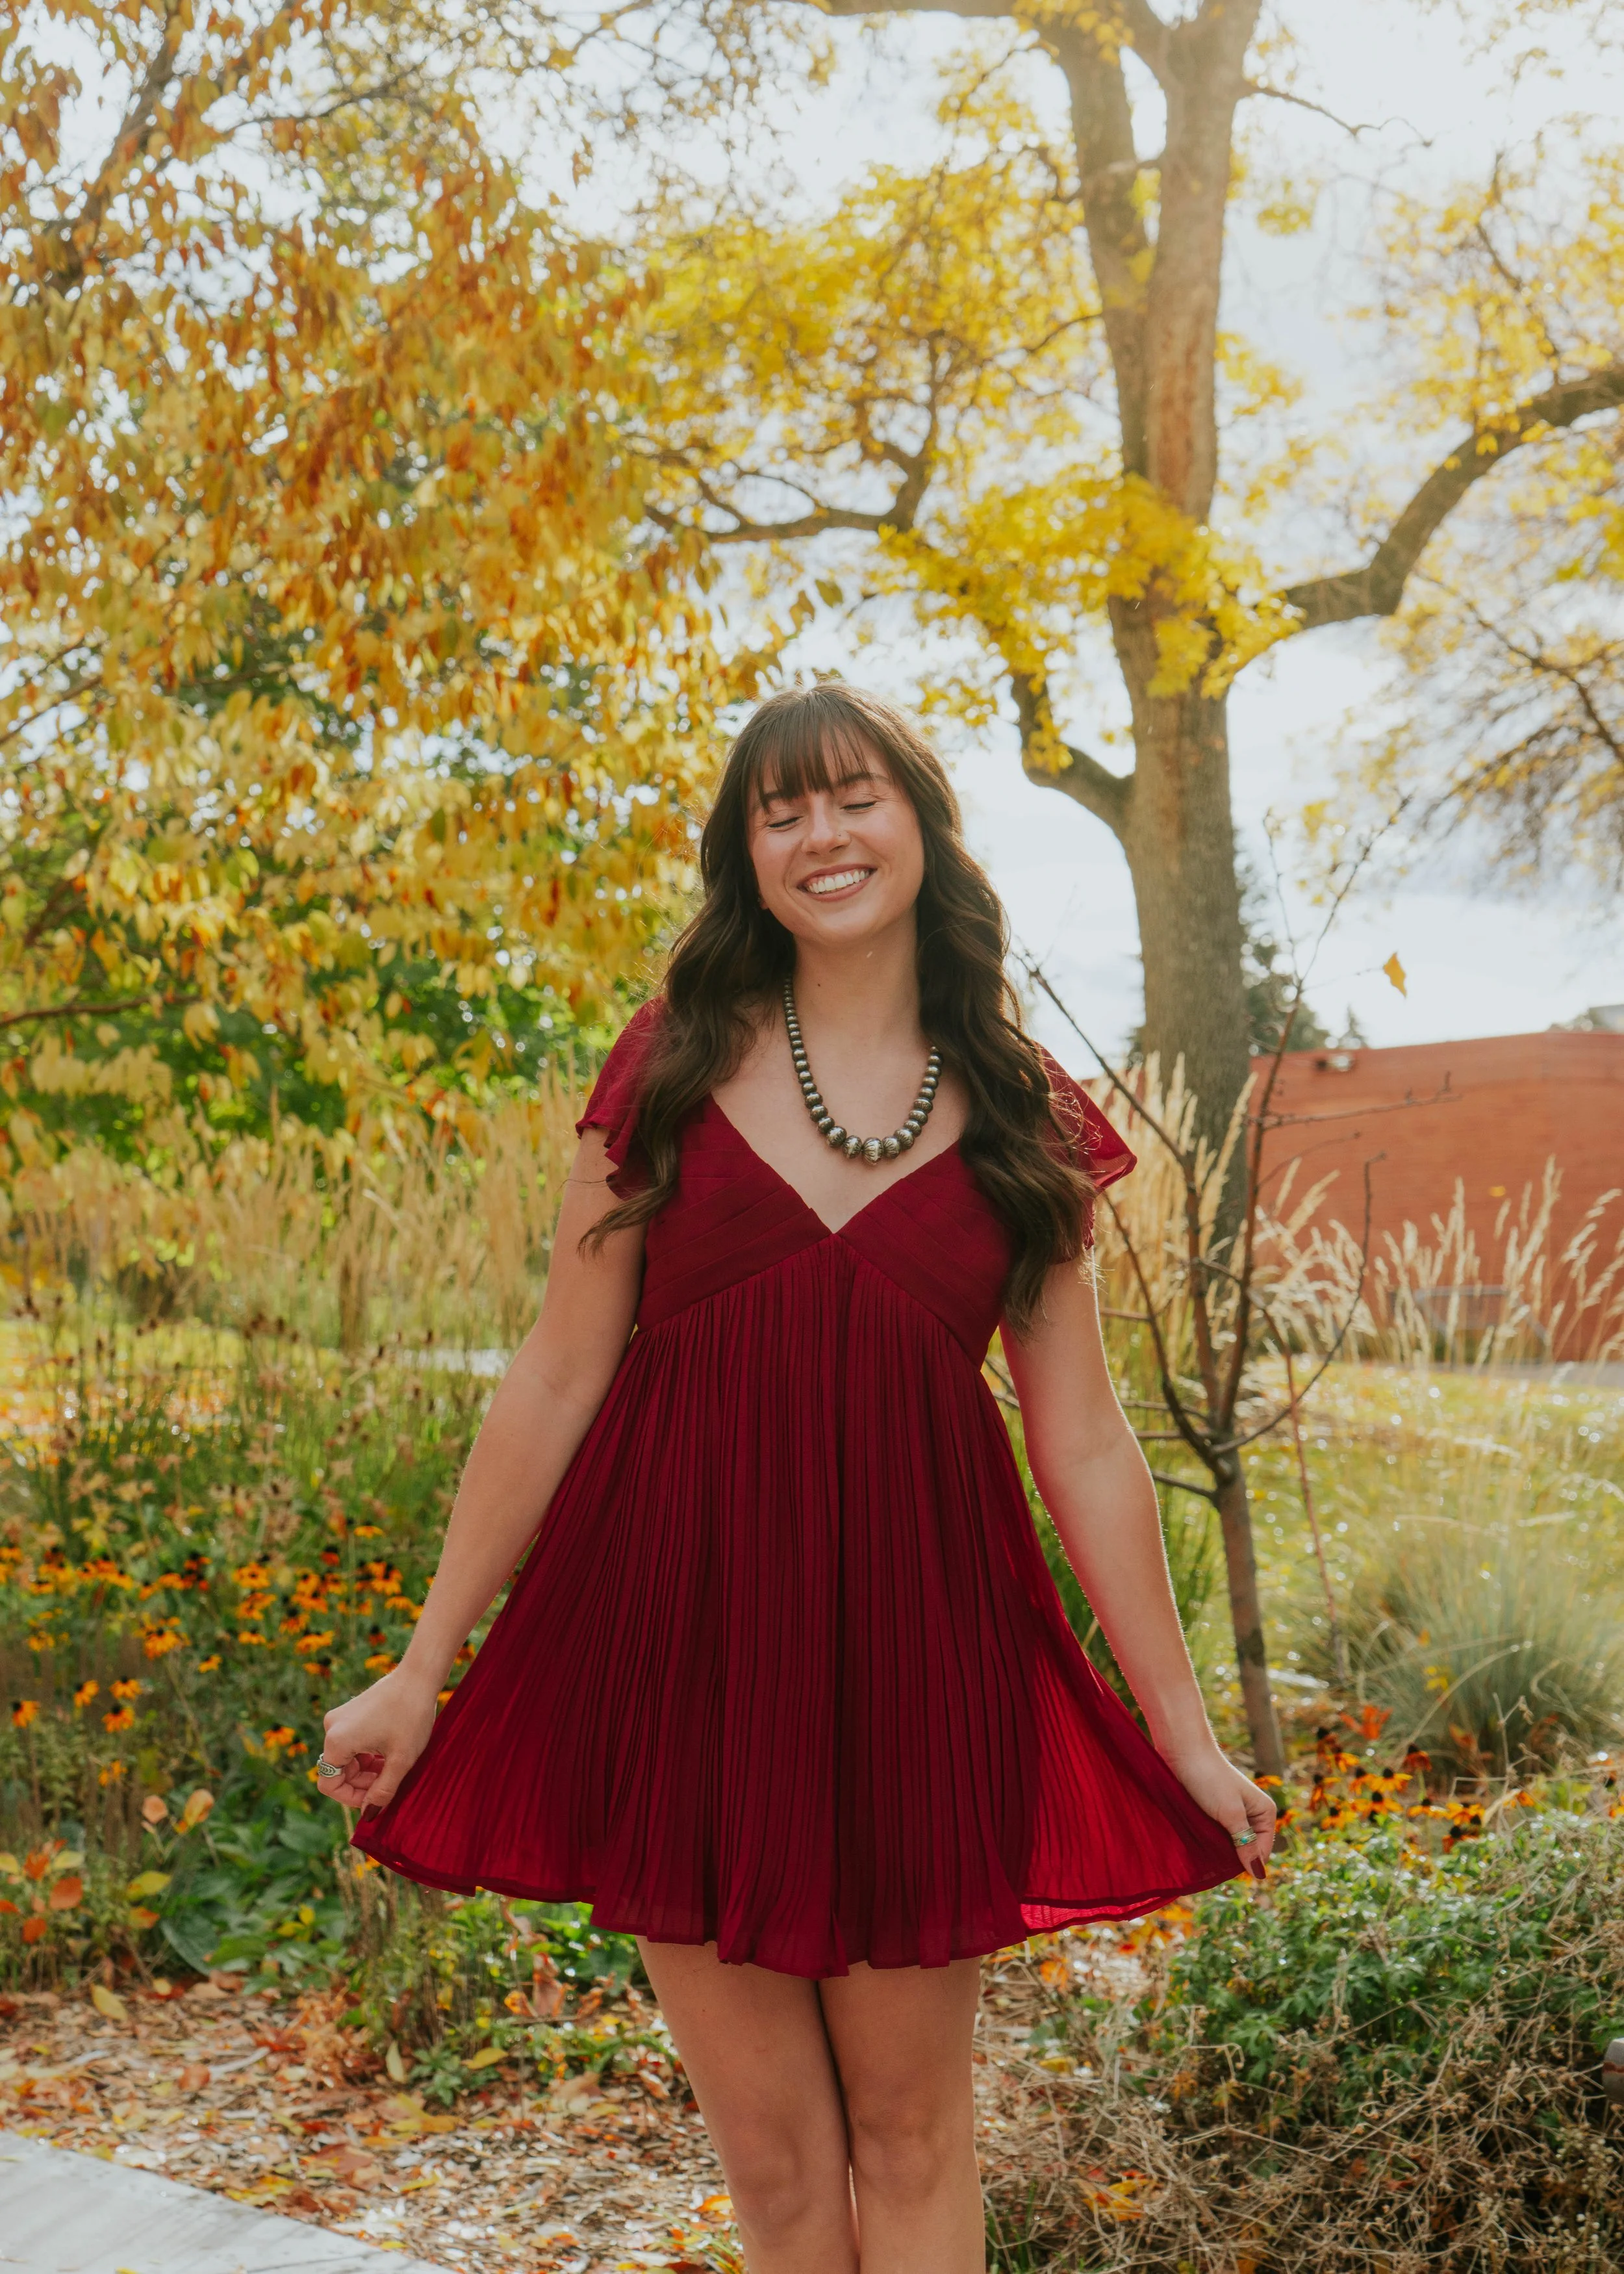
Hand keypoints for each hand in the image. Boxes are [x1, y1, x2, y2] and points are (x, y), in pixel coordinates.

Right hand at [318, 1665, 439, 1812]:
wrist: (419, 1677)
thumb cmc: (411, 1716)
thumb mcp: (401, 1760)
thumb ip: (383, 1791)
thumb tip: (368, 1816)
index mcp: (337, 1741)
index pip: (330, 1784)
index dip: (351, 1798)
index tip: (375, 1798)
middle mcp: (332, 1728)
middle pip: (339, 1771)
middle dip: (362, 1783)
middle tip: (390, 1783)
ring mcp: (340, 1718)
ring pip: (347, 1759)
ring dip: (367, 1770)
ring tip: (393, 1767)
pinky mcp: (350, 1713)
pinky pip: (352, 1744)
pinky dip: (368, 1754)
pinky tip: (390, 1754)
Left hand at [1162, 1741, 1276, 1881]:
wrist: (1184, 1752)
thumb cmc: (1210, 1779)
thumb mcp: (1230, 1814)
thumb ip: (1245, 1844)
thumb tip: (1260, 1875)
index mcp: (1266, 1813)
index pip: (1261, 1852)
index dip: (1245, 1862)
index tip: (1223, 1861)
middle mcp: (1253, 1814)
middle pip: (1247, 1849)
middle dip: (1232, 1855)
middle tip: (1211, 1849)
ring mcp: (1234, 1814)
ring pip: (1231, 1844)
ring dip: (1219, 1848)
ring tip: (1204, 1843)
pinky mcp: (1217, 1812)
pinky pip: (1218, 1835)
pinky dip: (1210, 1840)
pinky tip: (1199, 1839)